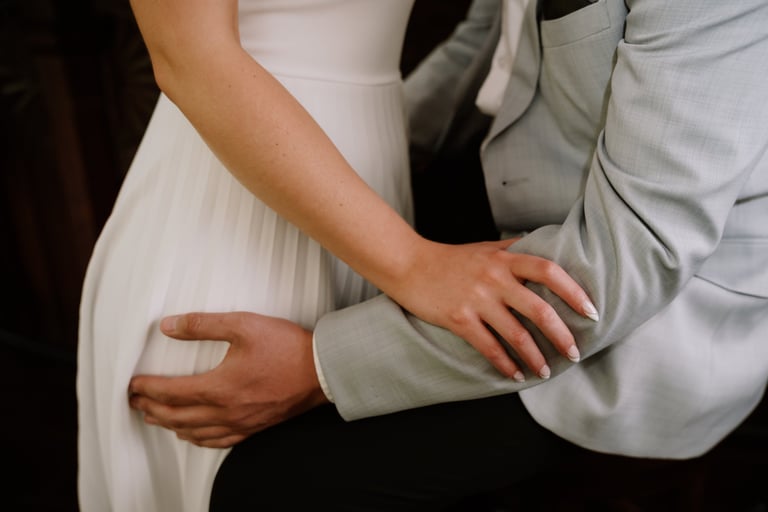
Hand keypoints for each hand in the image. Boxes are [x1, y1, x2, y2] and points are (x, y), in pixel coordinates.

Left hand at [128, 312, 328, 447]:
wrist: (321, 371)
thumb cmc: (286, 347)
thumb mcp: (243, 325)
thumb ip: (203, 324)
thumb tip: (168, 326)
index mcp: (219, 387)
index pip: (170, 392)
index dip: (147, 389)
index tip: (132, 384)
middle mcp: (225, 411)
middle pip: (176, 417)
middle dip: (151, 409)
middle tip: (135, 401)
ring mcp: (240, 423)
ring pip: (193, 432)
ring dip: (169, 425)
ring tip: (155, 417)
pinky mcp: (253, 428)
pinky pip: (217, 441)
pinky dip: (197, 438)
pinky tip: (192, 434)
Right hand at [384, 238, 597, 380]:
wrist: (408, 264)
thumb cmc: (450, 258)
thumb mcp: (485, 248)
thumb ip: (514, 250)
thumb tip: (545, 247)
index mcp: (505, 259)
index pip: (549, 271)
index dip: (574, 291)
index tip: (591, 311)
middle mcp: (494, 278)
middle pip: (539, 309)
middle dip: (561, 335)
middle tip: (574, 352)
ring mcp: (476, 299)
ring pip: (516, 333)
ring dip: (535, 356)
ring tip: (546, 371)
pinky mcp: (458, 319)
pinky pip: (488, 346)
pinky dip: (505, 364)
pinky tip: (515, 375)